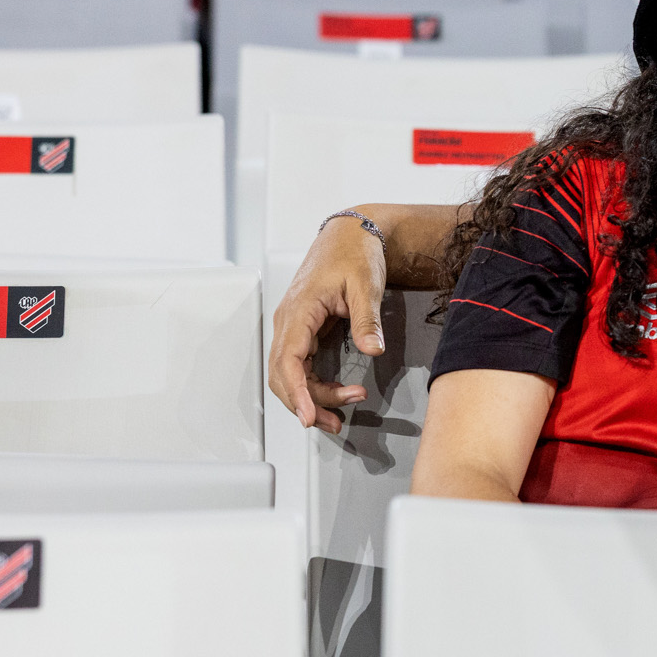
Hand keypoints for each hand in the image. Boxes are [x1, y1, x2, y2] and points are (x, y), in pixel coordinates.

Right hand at [268, 216, 388, 434]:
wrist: (351, 234)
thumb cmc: (354, 253)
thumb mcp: (365, 285)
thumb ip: (367, 320)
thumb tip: (372, 350)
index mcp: (298, 309)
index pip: (287, 359)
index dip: (296, 391)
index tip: (308, 415)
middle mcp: (288, 321)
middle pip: (284, 375)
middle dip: (306, 403)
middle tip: (336, 422)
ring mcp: (293, 327)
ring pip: (289, 374)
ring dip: (310, 398)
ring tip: (337, 418)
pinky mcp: (303, 331)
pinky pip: (299, 366)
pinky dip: (312, 386)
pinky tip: (331, 397)